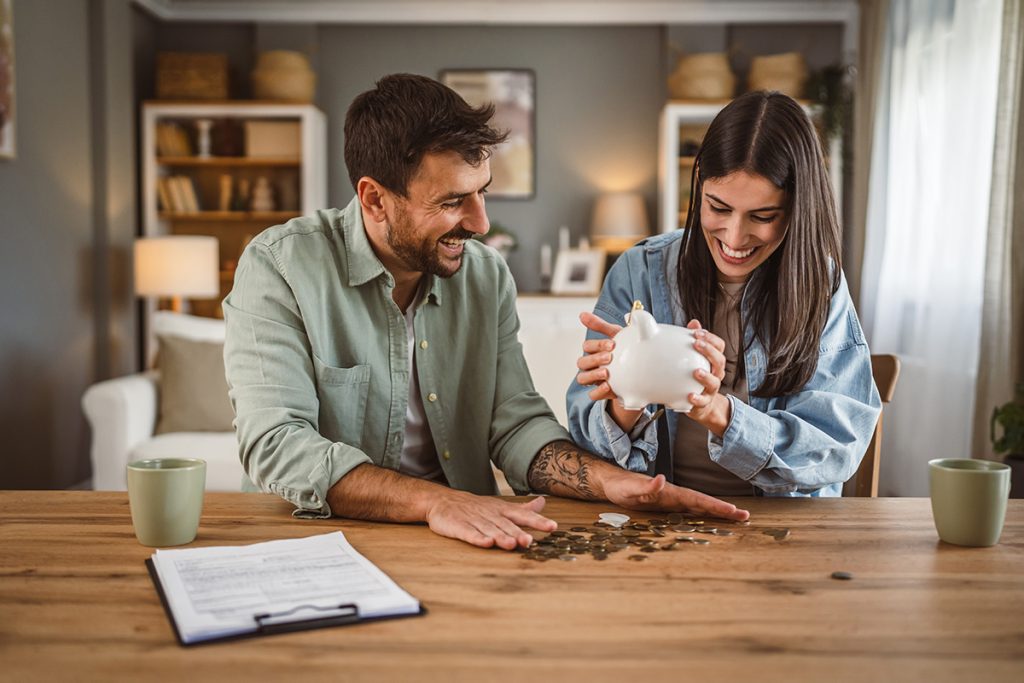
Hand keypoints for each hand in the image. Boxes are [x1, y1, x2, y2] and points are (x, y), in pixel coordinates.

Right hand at [425, 491, 556, 549]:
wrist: (443, 501)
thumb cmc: (477, 507)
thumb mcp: (501, 506)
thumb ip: (523, 509)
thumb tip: (543, 502)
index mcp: (502, 510)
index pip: (522, 515)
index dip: (537, 521)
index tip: (552, 527)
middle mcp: (490, 515)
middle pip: (506, 525)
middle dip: (518, 533)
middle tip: (530, 541)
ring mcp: (474, 520)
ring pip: (489, 529)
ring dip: (501, 537)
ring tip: (512, 544)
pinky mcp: (459, 527)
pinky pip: (469, 533)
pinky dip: (477, 538)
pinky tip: (486, 543)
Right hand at [576, 312, 641, 429]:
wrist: (640, 371)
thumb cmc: (624, 349)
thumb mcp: (616, 335)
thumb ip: (601, 326)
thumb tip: (581, 314)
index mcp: (594, 350)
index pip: (587, 346)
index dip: (597, 345)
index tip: (613, 344)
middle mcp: (591, 365)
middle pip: (582, 362)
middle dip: (595, 359)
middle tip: (610, 357)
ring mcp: (594, 379)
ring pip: (582, 378)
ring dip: (593, 375)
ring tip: (607, 372)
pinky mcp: (601, 392)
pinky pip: (592, 395)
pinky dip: (598, 391)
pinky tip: (608, 386)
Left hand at [601, 469, 749, 520]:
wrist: (612, 482)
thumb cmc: (620, 486)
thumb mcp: (630, 488)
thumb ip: (646, 486)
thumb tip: (661, 479)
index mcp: (670, 492)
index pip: (697, 499)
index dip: (715, 505)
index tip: (734, 510)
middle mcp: (674, 495)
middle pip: (703, 503)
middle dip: (724, 510)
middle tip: (745, 517)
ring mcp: (672, 500)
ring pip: (698, 507)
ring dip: (716, 512)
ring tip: (735, 518)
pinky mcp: (667, 506)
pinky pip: (688, 511)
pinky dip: (702, 514)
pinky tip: (709, 520)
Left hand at [685, 320, 729, 432]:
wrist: (700, 404)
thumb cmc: (696, 377)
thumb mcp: (695, 358)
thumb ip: (694, 341)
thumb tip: (694, 322)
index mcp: (714, 361)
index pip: (719, 346)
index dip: (711, 338)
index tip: (697, 332)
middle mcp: (716, 374)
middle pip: (719, 361)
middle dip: (709, 351)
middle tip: (696, 344)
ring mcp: (711, 389)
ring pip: (714, 382)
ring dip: (706, 376)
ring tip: (696, 371)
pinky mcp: (703, 403)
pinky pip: (703, 401)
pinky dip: (697, 398)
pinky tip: (690, 395)